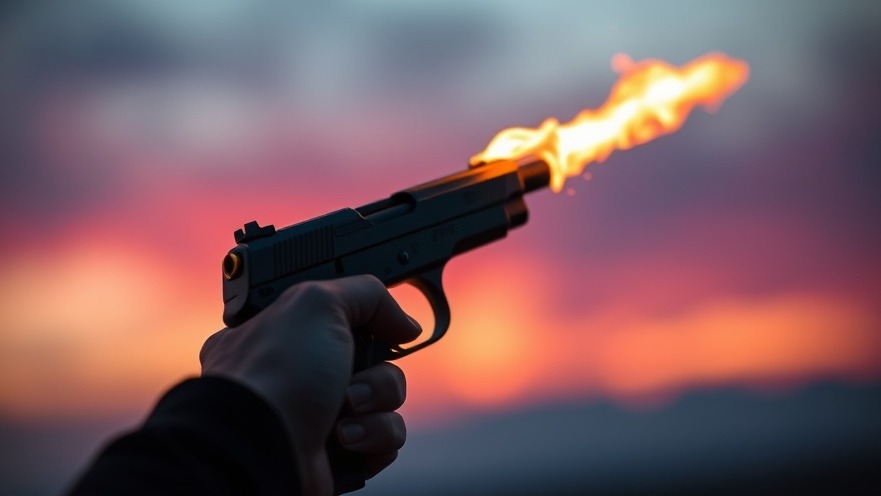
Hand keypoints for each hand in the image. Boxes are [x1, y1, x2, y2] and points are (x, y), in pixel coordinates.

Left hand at [199, 275, 420, 494]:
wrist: (261, 450)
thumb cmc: (275, 376)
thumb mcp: (318, 303)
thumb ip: (368, 295)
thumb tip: (406, 325)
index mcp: (286, 334)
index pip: (346, 319)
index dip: (370, 324)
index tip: (382, 329)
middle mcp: (302, 375)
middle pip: (376, 360)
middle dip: (377, 369)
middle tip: (349, 378)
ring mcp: (321, 415)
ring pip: (387, 400)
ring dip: (376, 403)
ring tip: (344, 411)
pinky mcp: (341, 452)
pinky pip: (385, 437)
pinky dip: (375, 436)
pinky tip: (347, 439)